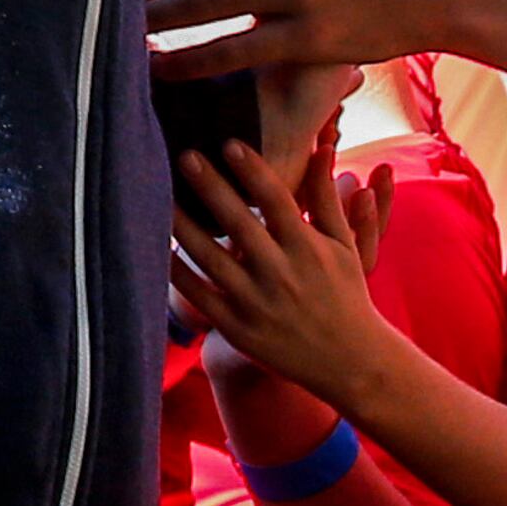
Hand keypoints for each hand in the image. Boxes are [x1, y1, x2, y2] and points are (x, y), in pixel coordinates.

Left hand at [176, 133, 398, 408]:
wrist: (350, 362)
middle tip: (184, 155)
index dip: (253, 170)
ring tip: (159, 194)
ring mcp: (256, 303)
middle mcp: (281, 274)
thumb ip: (325, 197)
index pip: (277, 200)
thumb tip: (319, 147)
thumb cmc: (346, 294)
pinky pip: (199, 295)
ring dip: (183, 225)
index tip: (229, 143)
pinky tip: (156, 247)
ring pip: (210, 258)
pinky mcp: (237, 328)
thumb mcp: (344, 246)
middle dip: (211, 187)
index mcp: (308, 249)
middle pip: (238, 224)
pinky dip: (176, 272)